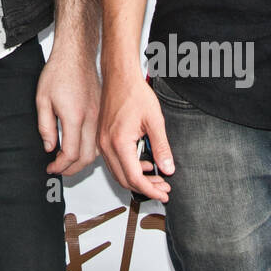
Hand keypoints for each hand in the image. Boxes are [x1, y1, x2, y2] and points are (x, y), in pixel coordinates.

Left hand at [36, 44, 100, 176]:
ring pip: (97, 150)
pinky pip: (99, 138)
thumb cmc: (59, 71)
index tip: (51, 167)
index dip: (60, 166)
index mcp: (75, 116)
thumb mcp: (42, 99)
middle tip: (59, 169)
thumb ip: (45, 126)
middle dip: (72, 169)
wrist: (76, 55)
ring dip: (82, 161)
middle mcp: (91, 118)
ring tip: (67, 161)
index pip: (70, 153)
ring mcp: (99, 116)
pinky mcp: (102, 113)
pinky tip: (79, 147)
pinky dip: (90, 149)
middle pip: (87, 157)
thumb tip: (49, 147)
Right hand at [97, 73, 172, 202]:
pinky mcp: (102, 138)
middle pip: (124, 179)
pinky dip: (128, 167)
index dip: (150, 190)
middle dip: (145, 188)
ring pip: (117, 172)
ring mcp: (102, 141)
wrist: (120, 76)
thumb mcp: (155, 121)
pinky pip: (113, 161)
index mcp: (119, 142)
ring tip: (156, 176)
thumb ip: (161, 147)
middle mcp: (106, 145)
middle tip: (163, 187)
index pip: (134, 178)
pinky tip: (142, 162)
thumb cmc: (134, 93)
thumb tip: (167, 168)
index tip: (163, 193)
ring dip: (136, 178)